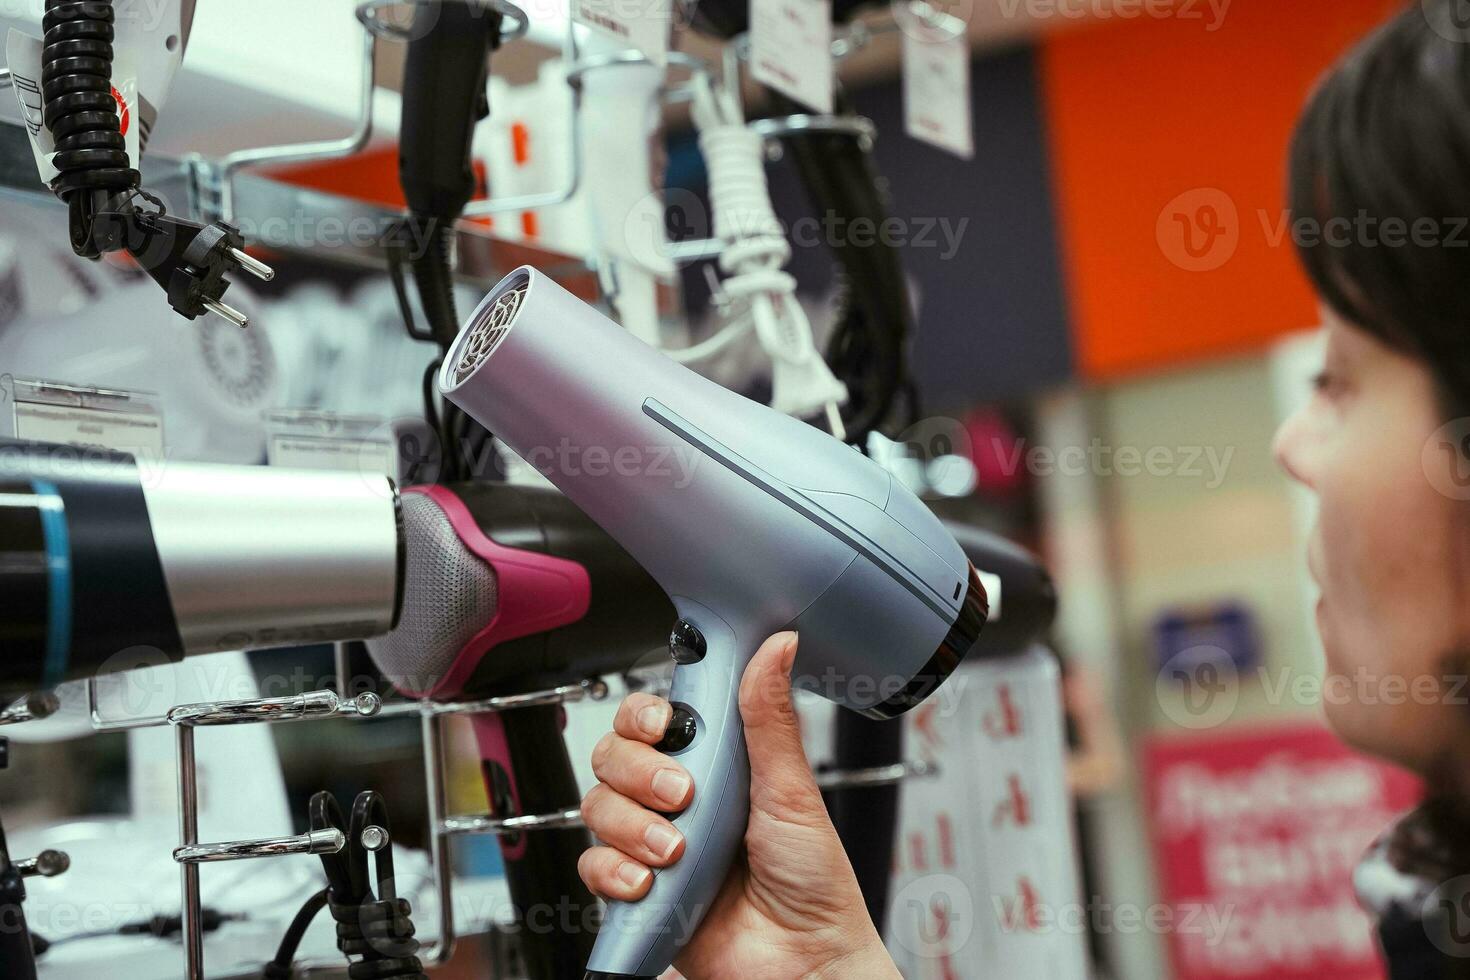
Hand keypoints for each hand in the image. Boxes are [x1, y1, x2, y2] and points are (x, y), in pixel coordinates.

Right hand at [577, 631, 900, 979]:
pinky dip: (615, 872)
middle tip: (682, 795)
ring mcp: (651, 843)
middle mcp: (675, 798)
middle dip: (640, 772)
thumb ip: (769, 718)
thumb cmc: (812, 880)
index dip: (645, 716)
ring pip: (597, 807)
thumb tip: (779, 645)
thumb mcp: (791, 790)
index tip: (665, 724)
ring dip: (633, 826)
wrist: (804, 961)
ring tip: (677, 851)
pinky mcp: (636, 892)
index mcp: (712, 763)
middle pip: (613, 755)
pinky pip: (593, 867)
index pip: (652, 718)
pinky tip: (650, 883)